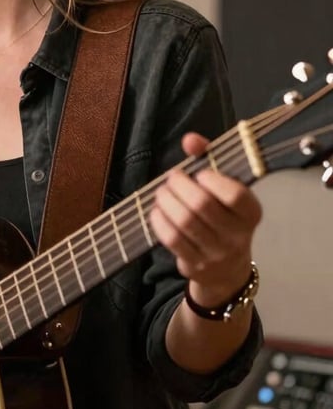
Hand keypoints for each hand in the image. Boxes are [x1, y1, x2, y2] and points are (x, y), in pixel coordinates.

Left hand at [150, 132, 262, 304]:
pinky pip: (171, 239)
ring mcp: (216, 252)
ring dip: (166, 201)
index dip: (212, 179)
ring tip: (162, 192)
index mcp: (251, 213)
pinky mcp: (195, 264)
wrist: (226, 268)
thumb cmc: (224, 217)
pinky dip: (159, 220)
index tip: (199, 173)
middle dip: (179, 185)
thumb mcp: (225, 189)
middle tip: (171, 178)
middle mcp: (237, 235)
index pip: (235, 194)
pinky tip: (158, 211)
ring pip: (184, 221)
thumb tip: (190, 139)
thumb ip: (209, 158)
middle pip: (201, 204)